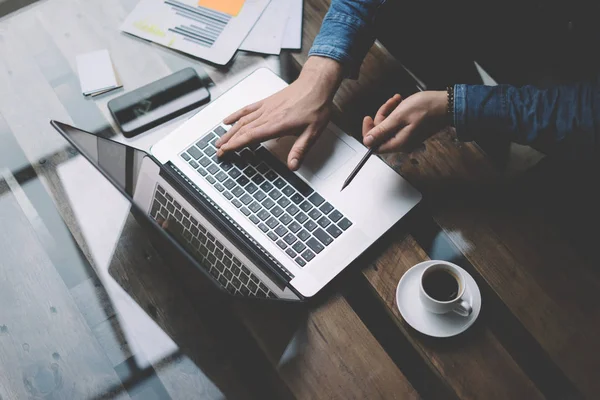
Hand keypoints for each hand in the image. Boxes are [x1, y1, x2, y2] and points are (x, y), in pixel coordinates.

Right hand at [216, 57, 342, 169]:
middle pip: (242, 130)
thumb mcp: (313, 132)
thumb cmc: (316, 106)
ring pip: (242, 121)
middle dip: (228, 142)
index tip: (225, 152)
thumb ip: (300, 150)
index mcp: (277, 124)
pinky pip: (247, 109)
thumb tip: (293, 165)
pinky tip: (228, 120)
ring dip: (229, 131)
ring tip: (219, 140)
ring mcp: (265, 108)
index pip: (250, 137)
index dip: (236, 145)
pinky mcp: (267, 102)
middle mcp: (268, 115)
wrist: (316, 85)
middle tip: (218, 151)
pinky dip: (235, 115)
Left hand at [363, 91, 446, 152]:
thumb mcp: (399, 117)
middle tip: (390, 103)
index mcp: (399, 143)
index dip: (368, 132)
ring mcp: (407, 138)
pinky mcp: (411, 131)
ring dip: (389, 112)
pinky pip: (397, 124)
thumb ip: (382, 130)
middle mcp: (402, 144)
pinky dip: (397, 113)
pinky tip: (401, 102)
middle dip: (382, 117)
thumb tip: (367, 141)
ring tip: (397, 100)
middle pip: (381, 134)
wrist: (447, 105)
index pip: (374, 146)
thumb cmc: (426, 109)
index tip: (367, 118)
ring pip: (389, 127)